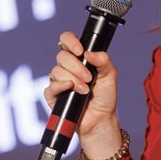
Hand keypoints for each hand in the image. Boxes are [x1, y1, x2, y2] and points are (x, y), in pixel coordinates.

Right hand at [43, 32, 121, 157]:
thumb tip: (89, 53)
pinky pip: (50, 86)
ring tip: (85, 90)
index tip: (80, 51)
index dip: (70, 41)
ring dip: (73, 80)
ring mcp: (58, 80)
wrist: (100, 119)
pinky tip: (70, 89)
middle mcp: (66, 67)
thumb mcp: (110, 75)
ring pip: (56, 71)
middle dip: (76, 67)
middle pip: (61, 56)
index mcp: (78, 58)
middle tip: (88, 78)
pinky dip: (61, 86)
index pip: (67, 40)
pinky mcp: (52, 95)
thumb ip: (103, 61)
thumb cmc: (104, 97)